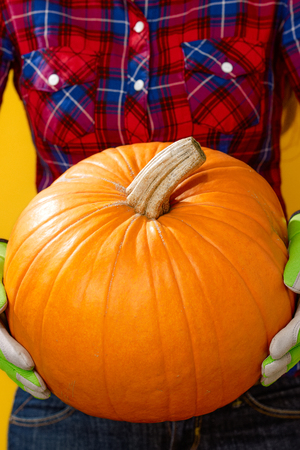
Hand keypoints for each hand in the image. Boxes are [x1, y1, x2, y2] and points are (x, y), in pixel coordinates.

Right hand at [0, 240, 49, 398]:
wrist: (5, 262)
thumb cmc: (2, 260)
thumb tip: (0, 306)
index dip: (10, 352)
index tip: (29, 364)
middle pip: (2, 356)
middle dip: (21, 375)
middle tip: (42, 387)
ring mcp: (2, 327)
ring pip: (9, 360)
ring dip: (26, 378)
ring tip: (46, 391)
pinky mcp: (12, 328)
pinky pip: (17, 353)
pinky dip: (29, 368)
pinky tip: (49, 379)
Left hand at [261, 212, 299, 385]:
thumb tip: (292, 285)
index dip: (293, 337)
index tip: (272, 349)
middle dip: (287, 359)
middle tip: (264, 371)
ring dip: (286, 361)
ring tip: (263, 376)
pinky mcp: (299, 309)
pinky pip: (296, 336)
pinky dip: (286, 351)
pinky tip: (269, 363)